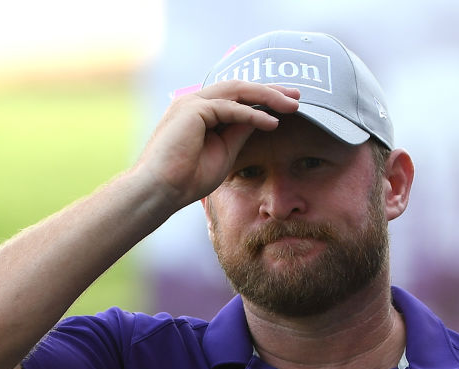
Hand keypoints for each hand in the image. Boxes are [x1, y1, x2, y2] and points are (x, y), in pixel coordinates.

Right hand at [135, 80, 299, 212]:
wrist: (160, 191)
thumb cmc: (187, 179)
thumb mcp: (224, 152)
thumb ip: (240, 132)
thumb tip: (263, 118)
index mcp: (200, 112)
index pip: (237, 96)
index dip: (264, 98)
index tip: (289, 104)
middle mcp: (195, 102)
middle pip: (240, 87)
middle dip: (271, 90)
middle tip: (298, 95)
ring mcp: (192, 103)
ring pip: (237, 90)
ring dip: (267, 96)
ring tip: (292, 105)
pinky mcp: (192, 110)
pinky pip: (230, 108)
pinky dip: (253, 114)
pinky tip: (272, 122)